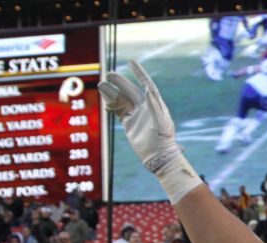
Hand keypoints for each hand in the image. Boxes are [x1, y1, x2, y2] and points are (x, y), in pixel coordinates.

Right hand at [99, 60, 181, 174]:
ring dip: (111, 93)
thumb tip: (147, 90)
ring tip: (101, 86)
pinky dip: (111, 106)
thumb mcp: (162, 122)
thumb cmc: (164, 139)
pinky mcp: (129, 125)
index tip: (132, 62)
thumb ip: (154, 106)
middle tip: (109, 74)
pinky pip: (118, 112)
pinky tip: (105, 102)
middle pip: (130, 90)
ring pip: (121, 100)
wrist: (160, 156)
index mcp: (154, 104)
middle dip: (119, 82)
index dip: (139, 73)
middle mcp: (145, 108)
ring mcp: (136, 115)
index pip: (146, 84)